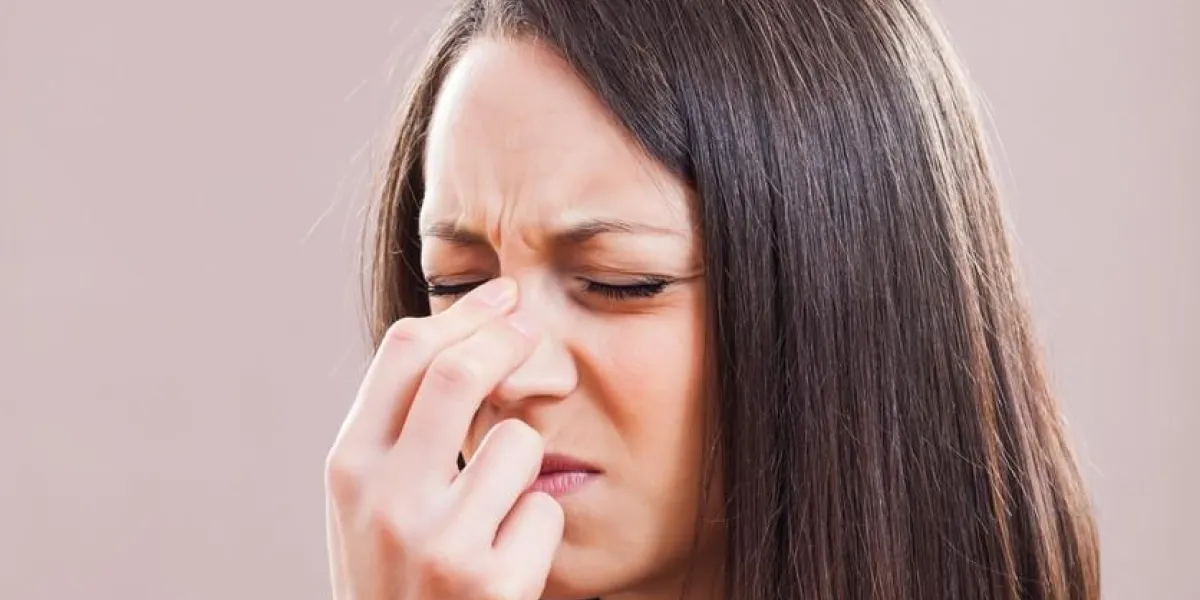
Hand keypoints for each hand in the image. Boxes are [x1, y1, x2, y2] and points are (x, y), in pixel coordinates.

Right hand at [324, 278, 564, 599]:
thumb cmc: (393, 580)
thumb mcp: (368, 505)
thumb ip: (397, 431)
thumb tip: (462, 336)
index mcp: (348, 468)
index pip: (403, 351)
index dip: (464, 313)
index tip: (504, 297)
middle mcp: (385, 499)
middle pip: (459, 371)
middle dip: (508, 340)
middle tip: (535, 334)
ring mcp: (438, 542)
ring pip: (516, 441)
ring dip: (521, 464)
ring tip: (497, 510)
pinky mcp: (492, 582)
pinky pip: (543, 509)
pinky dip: (535, 527)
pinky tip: (509, 561)